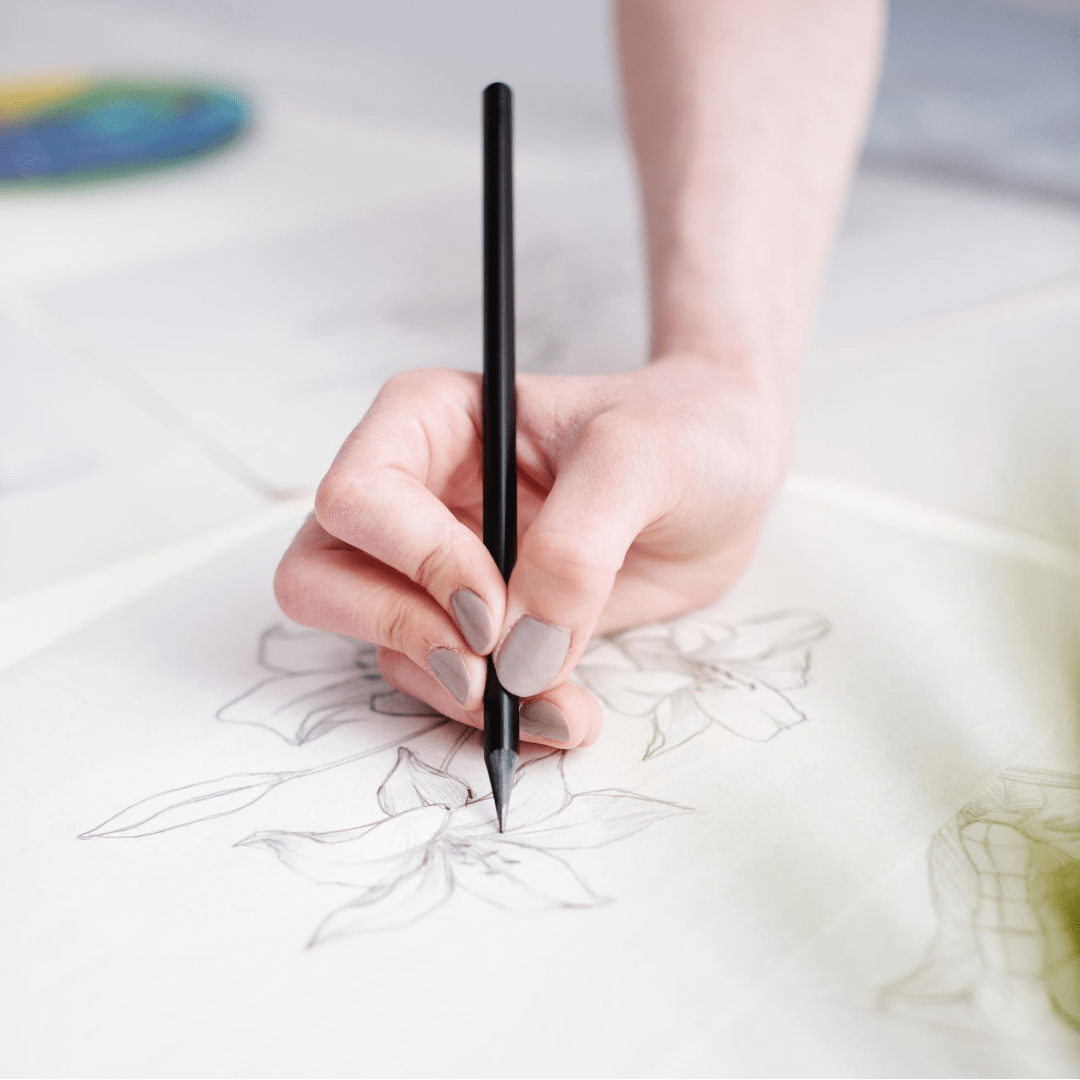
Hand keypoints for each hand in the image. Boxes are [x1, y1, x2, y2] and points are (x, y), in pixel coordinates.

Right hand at [274, 353, 791, 748]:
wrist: (726, 476)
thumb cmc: (684, 432)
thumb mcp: (640, 460)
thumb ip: (574, 548)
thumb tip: (519, 656)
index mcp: (431, 422)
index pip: (358, 497)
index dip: (415, 561)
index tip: (494, 606)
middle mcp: (418, 495)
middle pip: (323, 577)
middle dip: (399, 634)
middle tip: (484, 671)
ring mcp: (439, 566)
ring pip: (384, 646)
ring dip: (458, 694)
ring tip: (558, 707)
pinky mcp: (479, 623)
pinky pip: (445, 683)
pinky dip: (494, 716)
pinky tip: (563, 715)